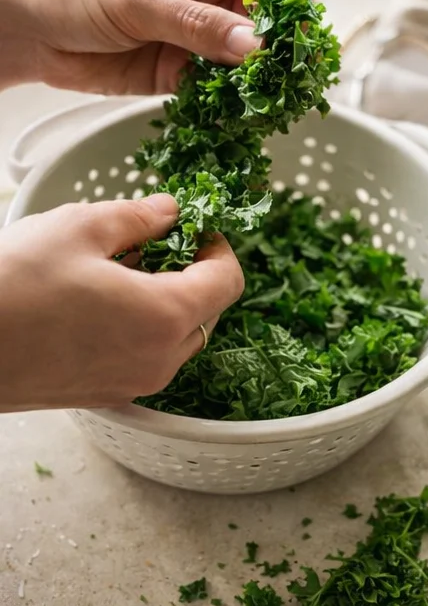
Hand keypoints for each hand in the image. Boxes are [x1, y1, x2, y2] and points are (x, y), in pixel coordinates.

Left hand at [0, 0, 291, 93]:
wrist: (34, 32)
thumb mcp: (137, 1)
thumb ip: (196, 25)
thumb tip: (253, 46)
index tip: (293, 28)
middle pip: (262, 20)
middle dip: (279, 47)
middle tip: (291, 76)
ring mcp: (197, 38)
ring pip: (246, 61)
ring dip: (260, 82)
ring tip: (273, 103)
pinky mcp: (183, 75)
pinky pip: (220, 91)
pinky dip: (233, 106)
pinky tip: (242, 117)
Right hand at [0, 193, 243, 412]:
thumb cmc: (15, 286)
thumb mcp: (77, 229)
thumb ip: (136, 217)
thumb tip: (168, 211)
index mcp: (165, 316)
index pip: (228, 281)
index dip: (218, 247)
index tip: (196, 228)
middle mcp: (160, 360)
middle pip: (208, 313)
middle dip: (194, 274)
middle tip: (158, 244)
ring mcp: (136, 384)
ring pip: (178, 340)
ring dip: (167, 303)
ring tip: (123, 269)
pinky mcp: (110, 394)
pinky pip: (148, 358)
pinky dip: (143, 328)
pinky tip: (104, 301)